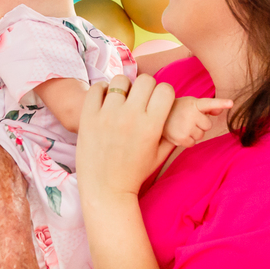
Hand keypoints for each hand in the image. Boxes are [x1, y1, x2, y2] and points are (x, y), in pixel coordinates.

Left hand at [76, 74, 175, 201]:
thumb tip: (181, 113)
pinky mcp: (88, 117)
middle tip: (140, 99)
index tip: (158, 101)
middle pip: (145, 80)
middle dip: (146, 87)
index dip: (164, 93)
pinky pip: (96, 88)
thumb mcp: (159, 155)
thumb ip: (171, 132)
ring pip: (120, 80)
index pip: (165, 89)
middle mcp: (130, 117)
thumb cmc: (135, 173)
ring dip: (123, 88)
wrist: (105, 189)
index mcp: (151, 125)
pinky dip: (102, 90)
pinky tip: (105, 101)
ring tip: (121, 99)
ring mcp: (107, 115)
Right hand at [161, 96, 233, 147]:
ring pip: (200, 135)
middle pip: (207, 126)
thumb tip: (220, 111)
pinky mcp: (181, 138)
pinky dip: (187, 140)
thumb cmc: (176, 110)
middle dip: (199, 124)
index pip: (209, 104)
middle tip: (186, 120)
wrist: (154, 117)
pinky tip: (178, 133)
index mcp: (194, 104)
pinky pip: (192, 143)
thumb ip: (207, 107)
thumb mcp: (190, 104)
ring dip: (193, 133)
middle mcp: (190, 114)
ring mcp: (185, 127)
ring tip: (181, 126)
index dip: (221, 103)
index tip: (231, 103)